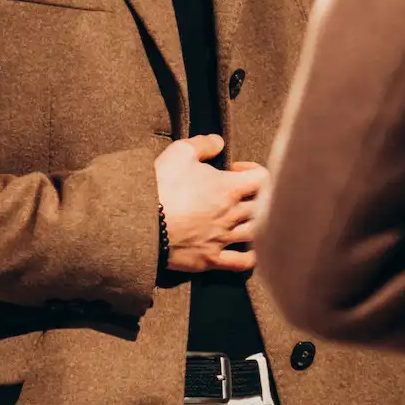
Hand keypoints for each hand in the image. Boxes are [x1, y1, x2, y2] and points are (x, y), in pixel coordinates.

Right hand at [155, 135, 265, 272]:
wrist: (142, 221)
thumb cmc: (162, 184)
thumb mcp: (180, 152)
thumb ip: (204, 144)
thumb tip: (219, 142)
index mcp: (229, 188)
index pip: (262, 178)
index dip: (252, 169)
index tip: (234, 170)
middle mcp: (232, 215)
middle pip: (262, 206)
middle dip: (255, 196)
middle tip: (240, 193)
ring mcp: (223, 239)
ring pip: (256, 233)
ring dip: (256, 223)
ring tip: (244, 218)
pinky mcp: (211, 258)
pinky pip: (241, 262)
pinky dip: (251, 257)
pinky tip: (251, 251)